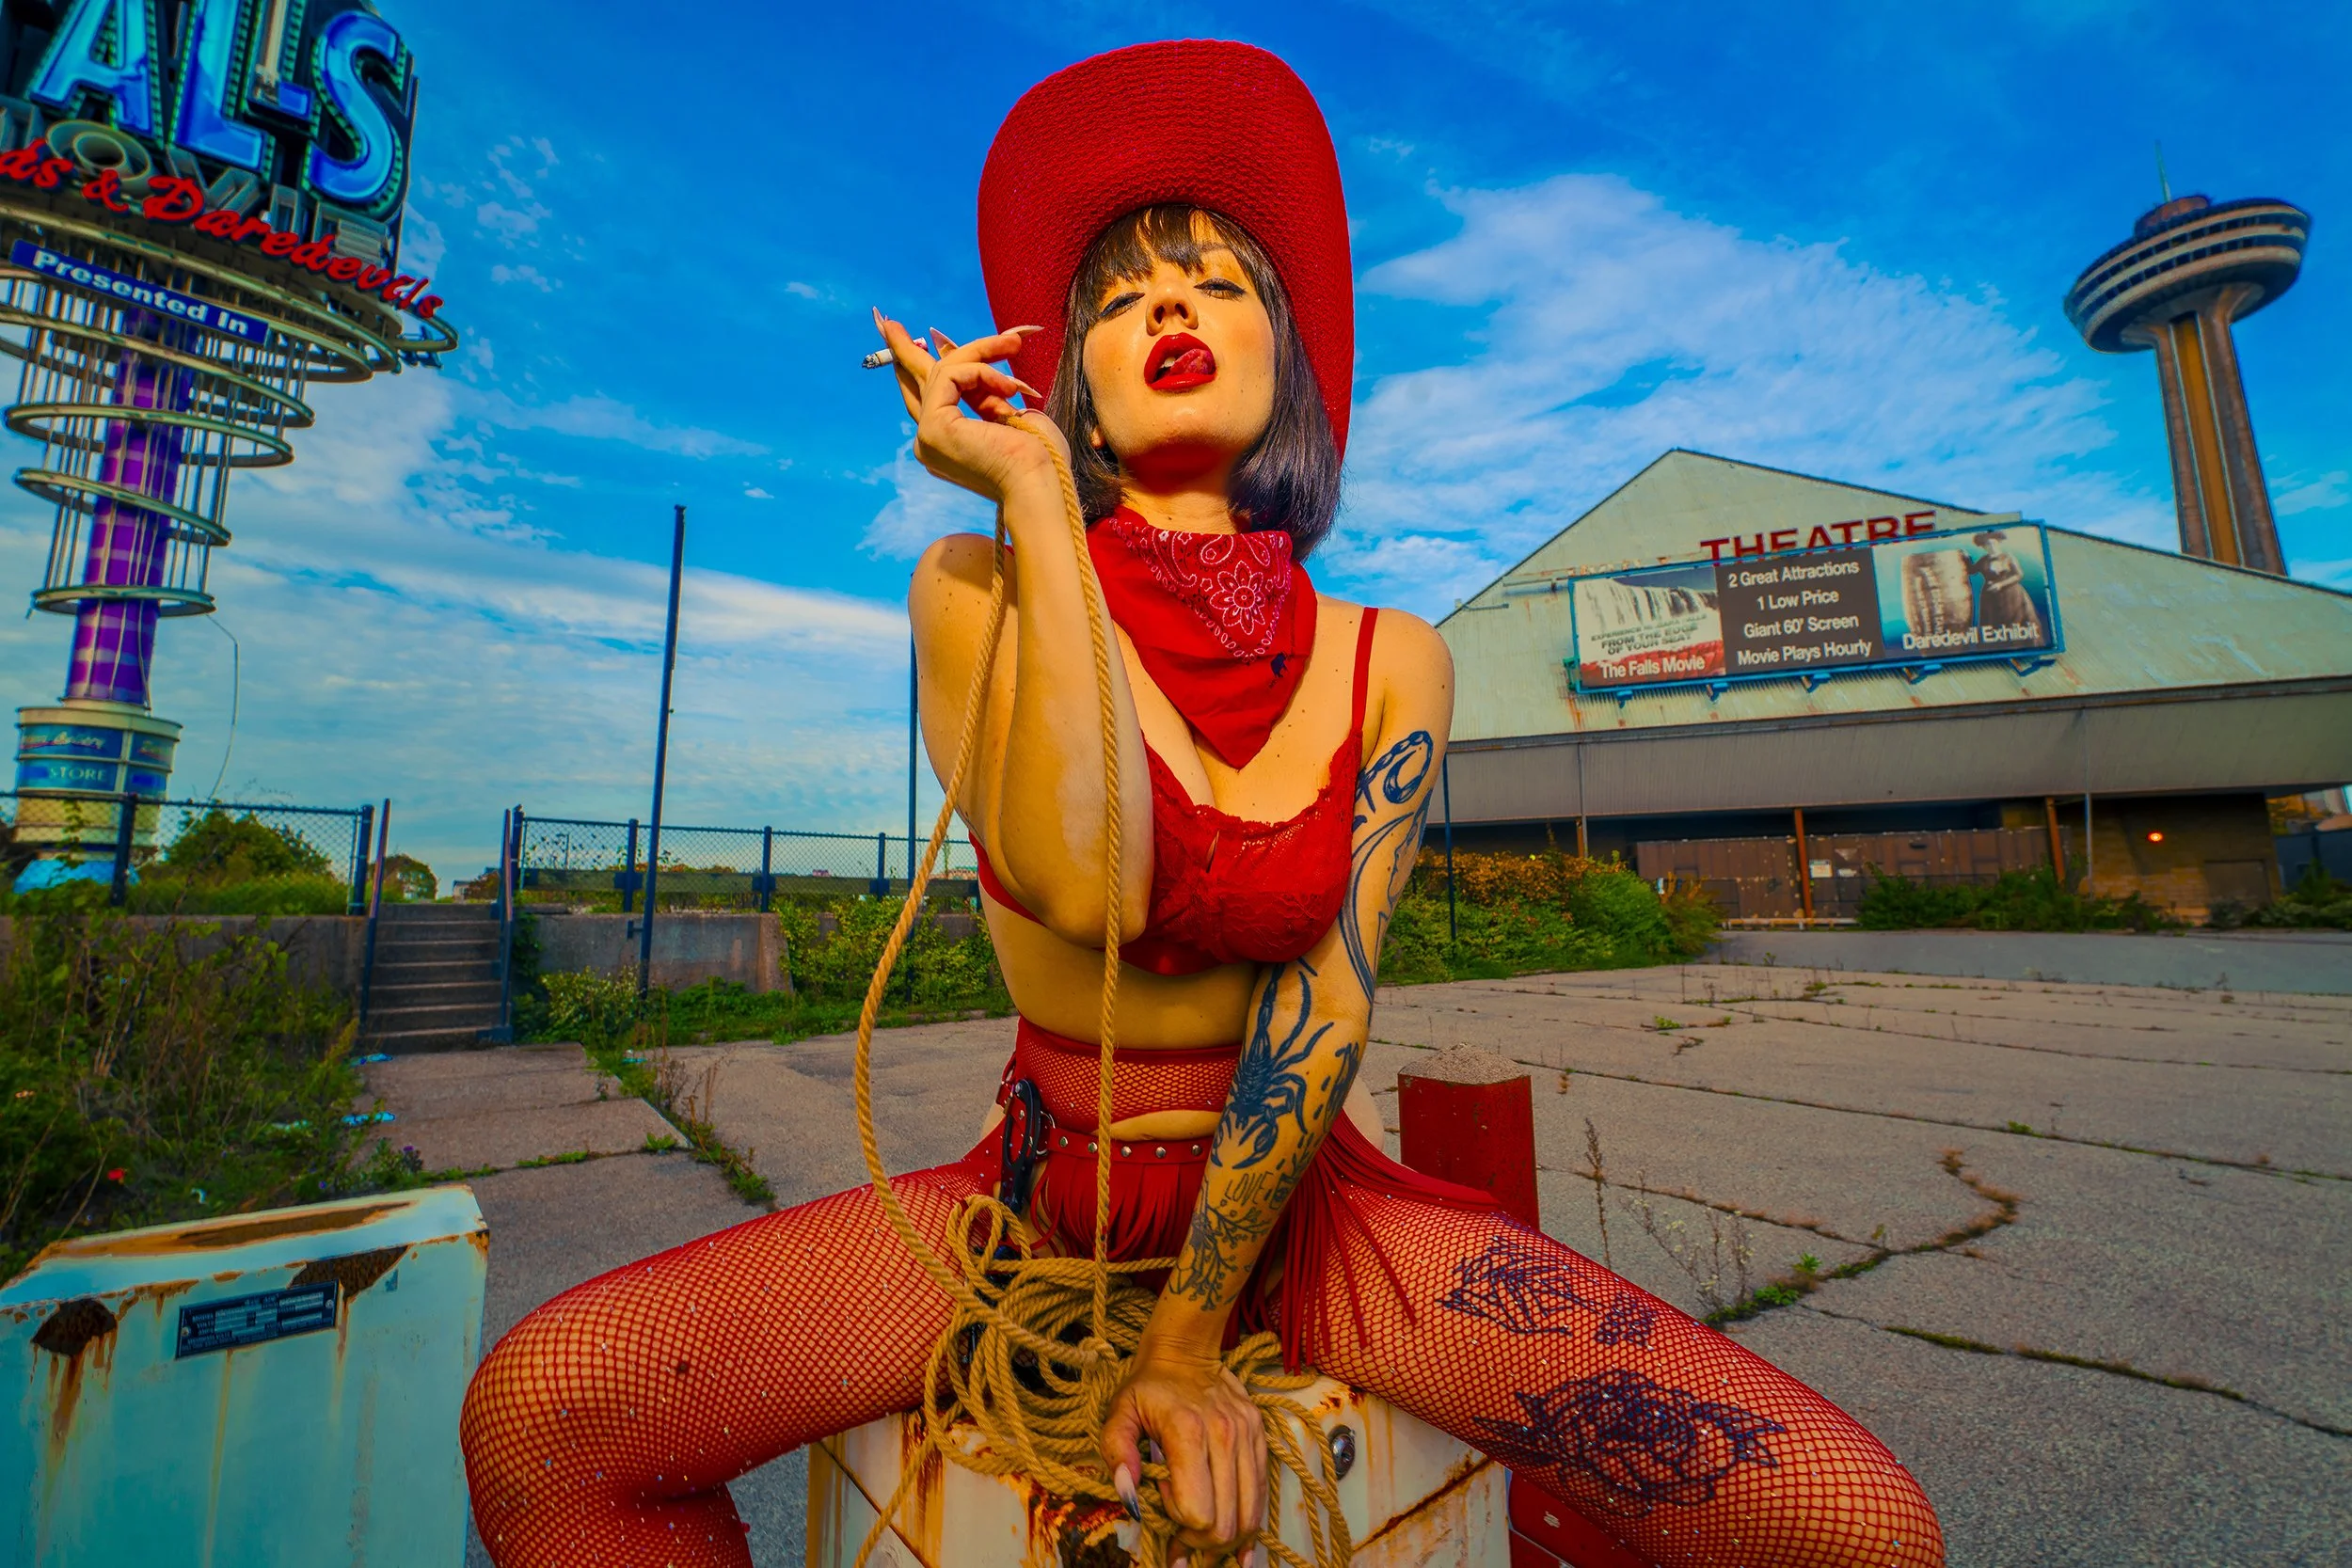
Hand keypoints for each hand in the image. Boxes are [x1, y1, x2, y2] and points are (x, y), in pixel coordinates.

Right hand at [872, 312, 1070, 503]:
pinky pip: (953, 375)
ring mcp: (928, 435)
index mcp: (947, 444)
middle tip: (887, 320)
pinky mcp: (934, 425)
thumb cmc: (1038, 457)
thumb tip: (952, 350)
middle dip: (906, 348)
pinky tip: (1009, 386)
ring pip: (945, 370)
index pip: (926, 397)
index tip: (904, 340)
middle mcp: (930, 441)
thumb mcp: (1005, 412)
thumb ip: (979, 389)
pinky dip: (983, 370)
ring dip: (983, 351)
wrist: (1040, 483)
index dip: (913, 367)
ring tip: (1014, 345)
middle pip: (918, 382)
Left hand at [1100, 1337, 1267, 1561]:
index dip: (1178, 1523)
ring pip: (1249, 1515)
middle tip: (1183, 1543)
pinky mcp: (1260, 1437)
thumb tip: (1129, 1499)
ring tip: (1207, 1546)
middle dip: (1202, 1545)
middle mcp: (1226, 1437)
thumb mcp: (1119, 1413)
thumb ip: (1117, 1455)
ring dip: (1227, 1541)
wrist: (1187, 1349)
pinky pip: (1261, 1494)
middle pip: (1226, 1522)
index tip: (1162, 1507)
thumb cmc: (1148, 1385)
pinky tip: (1238, 1547)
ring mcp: (1248, 1437)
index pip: (1198, 1511)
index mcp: (1189, 1432)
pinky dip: (1249, 1524)